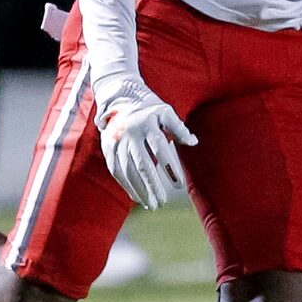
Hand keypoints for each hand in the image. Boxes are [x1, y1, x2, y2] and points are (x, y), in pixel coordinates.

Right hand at [98, 80, 197, 209]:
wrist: (118, 97)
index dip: (170, 168)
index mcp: (146, 123)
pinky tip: (136, 197)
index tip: (179, 185)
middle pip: (141, 164)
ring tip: (151, 204)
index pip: (160, 149)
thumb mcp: (165, 112)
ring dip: (139, 189)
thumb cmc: (148, 107)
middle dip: (151, 185)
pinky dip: (126, 185)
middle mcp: (130, 133)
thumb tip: (193, 142)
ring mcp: (116, 141)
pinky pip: (116, 170)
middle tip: (162, 202)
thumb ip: (179, 128)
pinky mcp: (108, 148)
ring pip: (127, 170)